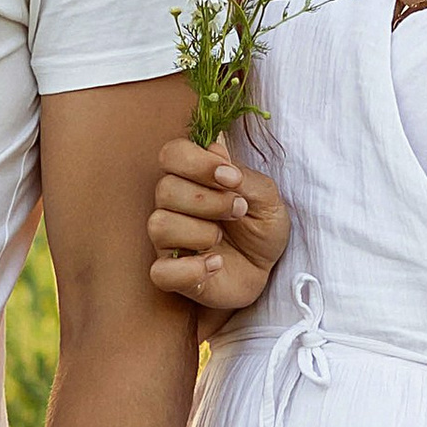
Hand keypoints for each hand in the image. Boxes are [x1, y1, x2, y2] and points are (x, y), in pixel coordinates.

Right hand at [146, 132, 289, 319]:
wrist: (267, 269)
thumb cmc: (260, 228)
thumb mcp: (267, 198)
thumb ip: (243, 176)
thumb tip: (215, 151)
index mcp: (192, 179)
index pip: (172, 154)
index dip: (197, 162)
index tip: (231, 177)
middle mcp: (173, 206)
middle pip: (165, 189)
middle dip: (208, 200)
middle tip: (238, 211)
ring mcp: (168, 242)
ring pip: (159, 225)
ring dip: (199, 231)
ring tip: (222, 239)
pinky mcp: (172, 275)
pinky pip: (160, 272)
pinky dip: (190, 269)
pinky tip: (215, 265)